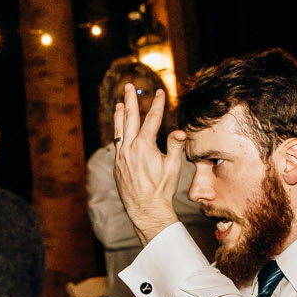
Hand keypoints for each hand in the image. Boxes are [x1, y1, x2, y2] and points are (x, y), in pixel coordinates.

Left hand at [111, 87, 184, 244]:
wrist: (146, 210)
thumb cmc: (162, 189)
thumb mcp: (173, 167)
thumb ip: (175, 146)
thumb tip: (180, 130)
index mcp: (144, 146)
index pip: (151, 119)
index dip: (157, 104)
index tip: (159, 92)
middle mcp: (129, 148)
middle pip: (129, 118)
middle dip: (130, 101)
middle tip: (128, 87)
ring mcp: (120, 157)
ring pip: (118, 130)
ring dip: (119, 115)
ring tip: (119, 104)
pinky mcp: (117, 166)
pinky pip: (116, 144)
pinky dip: (118, 133)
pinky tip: (120, 131)